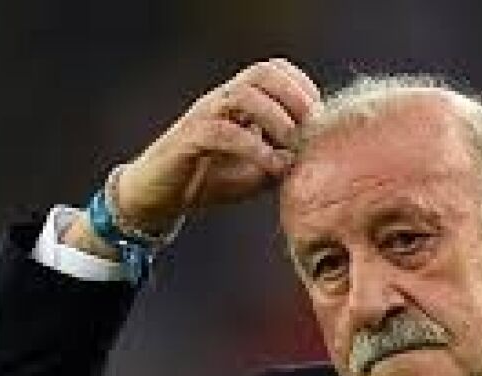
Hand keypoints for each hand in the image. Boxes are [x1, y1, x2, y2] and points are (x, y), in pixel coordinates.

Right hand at [114, 58, 320, 232]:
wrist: (161, 198)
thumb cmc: (210, 180)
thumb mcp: (257, 173)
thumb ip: (283, 160)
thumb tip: (311, 157)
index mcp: (238, 102)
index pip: (273, 70)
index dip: (301, 85)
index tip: (320, 116)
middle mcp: (221, 101)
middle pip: (261, 72)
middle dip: (293, 95)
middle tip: (312, 126)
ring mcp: (204, 116)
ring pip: (242, 95)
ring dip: (276, 117)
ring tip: (293, 144)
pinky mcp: (188, 139)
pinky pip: (223, 132)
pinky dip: (254, 147)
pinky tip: (272, 165)